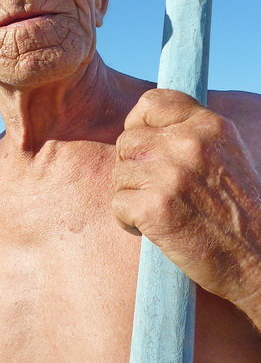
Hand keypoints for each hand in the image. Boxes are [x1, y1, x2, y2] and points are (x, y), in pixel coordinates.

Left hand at [112, 89, 260, 321]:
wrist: (258, 260)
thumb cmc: (237, 210)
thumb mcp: (225, 153)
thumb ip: (190, 133)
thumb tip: (144, 123)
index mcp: (208, 125)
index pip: (151, 102)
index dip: (138, 122)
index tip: (142, 142)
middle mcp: (188, 144)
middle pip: (127, 141)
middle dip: (133, 166)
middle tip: (155, 190)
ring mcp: (170, 174)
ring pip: (119, 173)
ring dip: (131, 195)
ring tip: (161, 211)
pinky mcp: (155, 207)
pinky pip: (117, 204)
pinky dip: (128, 221)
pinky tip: (154, 228)